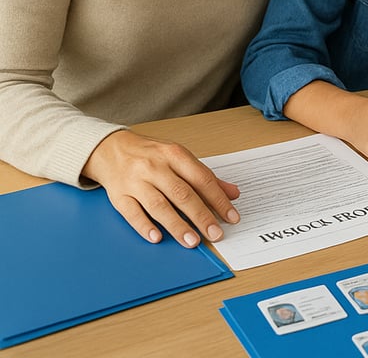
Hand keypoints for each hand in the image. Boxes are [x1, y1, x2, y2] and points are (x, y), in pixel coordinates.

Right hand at [82, 129, 239, 247]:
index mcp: (174, 155)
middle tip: (215, 234)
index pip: (202, 179)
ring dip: (177, 225)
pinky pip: (132, 213)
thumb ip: (205, 177)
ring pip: (159, 205)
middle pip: (182, 194)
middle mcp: (155, 167)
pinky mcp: (118, 195)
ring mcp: (135, 182)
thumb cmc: (151, 155)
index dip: (219, 199)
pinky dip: (145, 226)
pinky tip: (157, 237)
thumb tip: (233, 194)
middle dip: (201, 216)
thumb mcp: (180, 158)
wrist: (111, 149)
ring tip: (192, 241)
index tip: (231, 217)